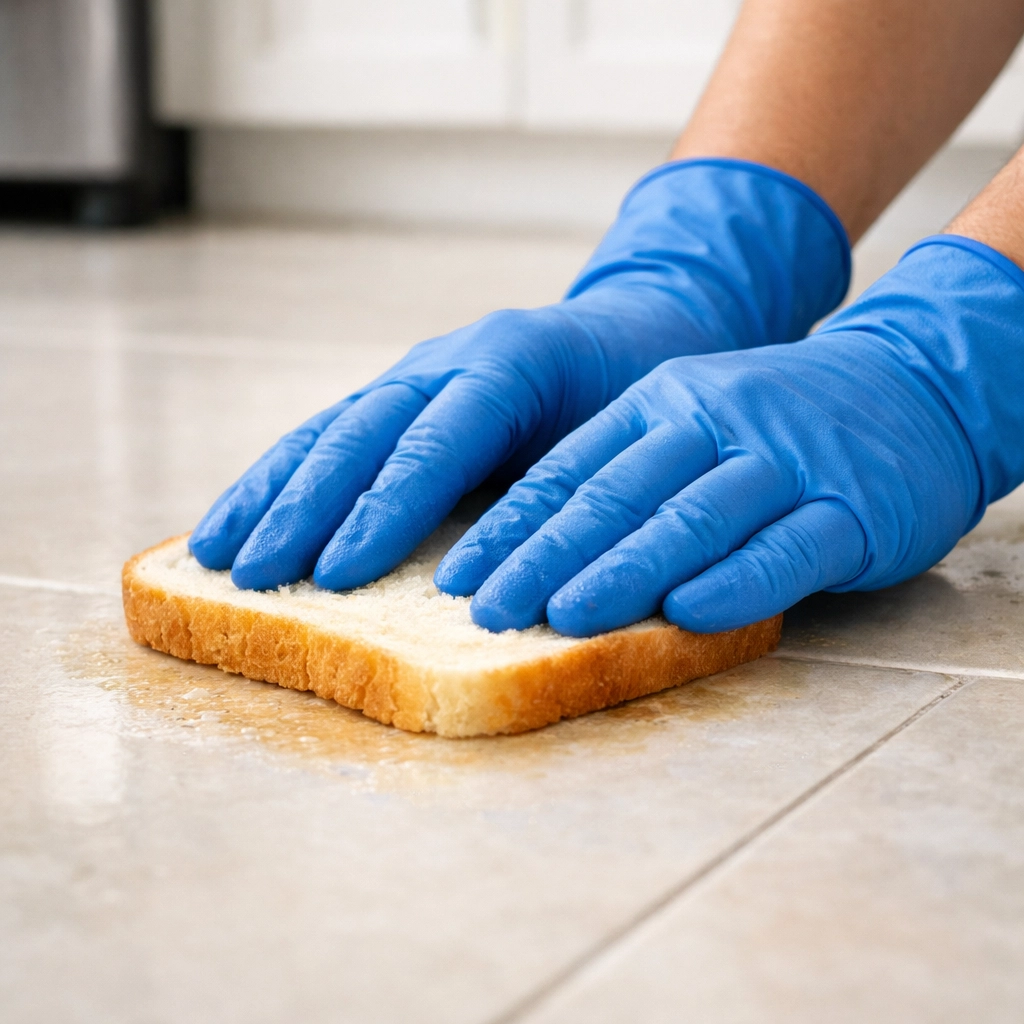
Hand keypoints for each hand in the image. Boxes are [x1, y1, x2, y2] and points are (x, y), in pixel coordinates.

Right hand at [188, 160, 848, 590]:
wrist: (635, 323)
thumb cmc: (642, 387)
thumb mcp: (632, 426)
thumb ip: (576, 483)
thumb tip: (521, 577)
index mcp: (510, 364)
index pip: (436, 443)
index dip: (384, 508)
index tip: (337, 571)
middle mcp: (449, 362)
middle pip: (363, 433)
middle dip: (304, 506)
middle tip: (253, 573)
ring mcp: (417, 373)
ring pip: (330, 430)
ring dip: (270, 491)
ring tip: (216, 552)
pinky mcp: (402, 395)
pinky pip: (332, 433)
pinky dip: (283, 477)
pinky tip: (245, 515)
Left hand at [436, 237, 1023, 634]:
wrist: (914, 385)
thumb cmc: (776, 426)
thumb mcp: (691, 421)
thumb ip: (627, 471)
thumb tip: (535, 552)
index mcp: (663, 401)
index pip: (572, 470)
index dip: (512, 527)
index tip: (462, 579)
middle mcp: (717, 422)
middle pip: (619, 494)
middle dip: (546, 555)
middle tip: (489, 611)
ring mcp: (787, 462)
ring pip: (693, 517)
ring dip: (625, 569)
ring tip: (564, 616)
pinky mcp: (853, 508)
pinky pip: (787, 548)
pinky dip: (736, 582)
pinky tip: (689, 614)